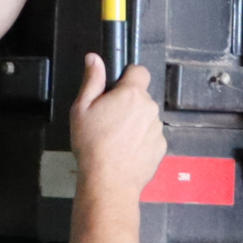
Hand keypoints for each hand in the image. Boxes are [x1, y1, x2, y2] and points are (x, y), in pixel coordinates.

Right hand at [69, 54, 164, 196]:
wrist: (108, 184)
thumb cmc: (92, 145)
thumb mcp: (81, 109)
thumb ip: (91, 80)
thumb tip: (94, 58)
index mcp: (131, 94)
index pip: (140, 71)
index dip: (128, 77)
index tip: (117, 90)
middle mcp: (149, 107)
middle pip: (141, 97)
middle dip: (128, 104)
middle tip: (109, 120)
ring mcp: (157, 129)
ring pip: (146, 117)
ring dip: (136, 123)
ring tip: (117, 140)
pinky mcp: (161, 148)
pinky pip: (151, 137)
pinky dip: (142, 141)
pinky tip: (126, 153)